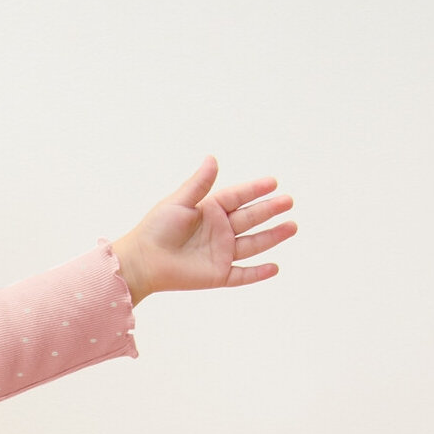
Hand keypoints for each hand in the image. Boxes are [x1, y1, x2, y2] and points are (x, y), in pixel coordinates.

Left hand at [113, 156, 295, 300]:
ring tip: (292, 226)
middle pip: (250, 219)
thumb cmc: (155, 229)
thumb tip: (212, 157)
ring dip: (273, 236)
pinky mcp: (218, 275)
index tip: (273, 182)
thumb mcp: (178, 202)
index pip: (238, 197)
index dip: (255, 190)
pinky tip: (275, 267)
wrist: (142, 261)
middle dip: (270, 210)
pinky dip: (258, 273)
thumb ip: (199, 184)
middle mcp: (220, 231)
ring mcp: (221, 253)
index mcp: (211, 210)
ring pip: (253, 244)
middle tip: (288, 201)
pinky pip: (243, 275)